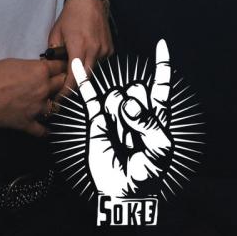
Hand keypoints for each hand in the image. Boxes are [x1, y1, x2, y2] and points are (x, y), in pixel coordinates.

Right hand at [0, 58, 65, 137]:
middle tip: (55, 83)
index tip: (60, 68)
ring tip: (48, 102)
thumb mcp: (16, 63)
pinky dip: (46, 130)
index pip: (61, 67)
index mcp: (40, 71)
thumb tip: (39, 71)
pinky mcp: (27, 123)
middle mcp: (43, 89)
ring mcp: (37, 108)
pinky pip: (43, 131)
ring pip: (56, 107)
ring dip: (53, 104)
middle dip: (59, 83)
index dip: (60, 67)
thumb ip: (33, 67)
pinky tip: (47, 128)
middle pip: (62, 85)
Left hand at [49, 0, 112, 94]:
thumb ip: (53, 53)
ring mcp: (104, 50)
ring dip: (82, 73)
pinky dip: (91, 64)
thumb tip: (51, 69)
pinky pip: (99, 63)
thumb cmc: (70, 16)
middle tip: (63, 93)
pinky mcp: (110, 49)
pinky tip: (84, 56)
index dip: (66, 91)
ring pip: (93, 71)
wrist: (89, 1)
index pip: (74, 77)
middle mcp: (94, 50)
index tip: (59, 99)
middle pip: (85, 79)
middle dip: (75, 88)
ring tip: (72, 70)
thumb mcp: (55, 34)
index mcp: (79, 47)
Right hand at [72, 39, 172, 196]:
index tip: (162, 44)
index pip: (160, 86)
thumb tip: (128, 103)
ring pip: (117, 95)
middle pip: (137, 89)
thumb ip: (149, 123)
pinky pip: (91, 99)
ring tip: (122, 140)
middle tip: (135, 137)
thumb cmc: (147, 172)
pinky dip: (84, 82)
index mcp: (156, 116)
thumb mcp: (159, 149)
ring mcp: (116, 114)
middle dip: (137, 107)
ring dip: (119, 114)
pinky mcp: (97, 121)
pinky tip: (74, 66)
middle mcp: (136, 111)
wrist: (123, 191)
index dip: (162, 66)